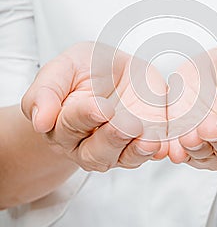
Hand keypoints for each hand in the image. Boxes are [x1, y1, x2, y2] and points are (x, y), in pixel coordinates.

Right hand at [22, 42, 167, 171]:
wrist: (111, 70)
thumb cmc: (83, 70)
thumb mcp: (62, 68)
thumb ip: (45, 92)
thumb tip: (39, 122)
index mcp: (61, 126)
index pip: (70, 125)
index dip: (84, 117)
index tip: (100, 107)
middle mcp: (87, 144)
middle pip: (97, 152)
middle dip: (113, 138)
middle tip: (128, 125)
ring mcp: (117, 147)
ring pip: (125, 157)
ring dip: (138, 151)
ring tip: (150, 141)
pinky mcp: (143, 142)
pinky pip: (151, 153)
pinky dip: (162, 151)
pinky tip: (168, 146)